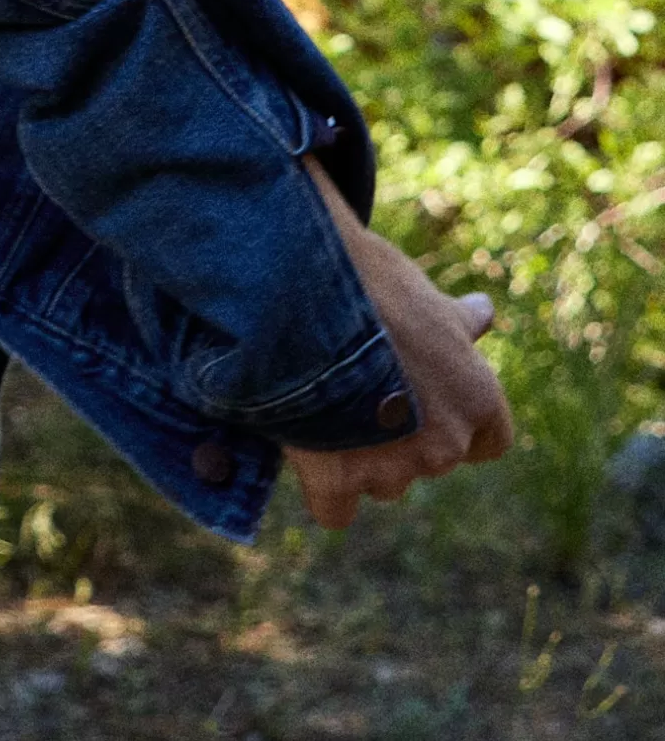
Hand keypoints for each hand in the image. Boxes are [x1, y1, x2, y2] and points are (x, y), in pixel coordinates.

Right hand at [283, 159, 513, 528]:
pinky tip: (307, 453)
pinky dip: (324, 490)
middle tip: (360, 390)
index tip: (424, 400)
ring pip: (382, 483)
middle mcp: (446, 444)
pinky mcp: (340, 483)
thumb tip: (483, 312)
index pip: (489, 440)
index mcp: (476, 399)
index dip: (454, 421)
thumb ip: (455, 321)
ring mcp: (393, 469)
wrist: (305, 295)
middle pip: (429, 460)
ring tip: (326, 406)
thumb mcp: (423, 296)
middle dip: (399, 436)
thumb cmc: (371, 284)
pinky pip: (336, 509)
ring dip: (360, 458)